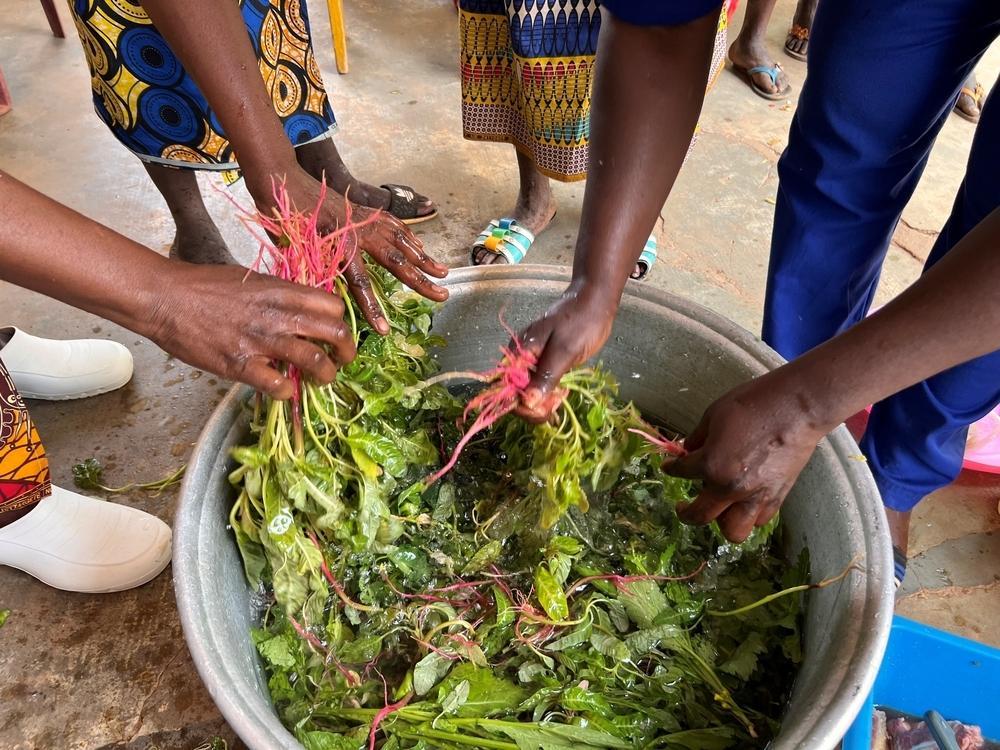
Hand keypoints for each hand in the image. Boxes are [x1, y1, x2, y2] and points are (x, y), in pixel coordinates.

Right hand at [145, 263, 355, 398]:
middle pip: (335, 333)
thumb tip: (300, 309)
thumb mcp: (252, 280)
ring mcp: (261, 341)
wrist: (166, 298)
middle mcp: (278, 315)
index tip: (336, 332)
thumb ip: (279, 295)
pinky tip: (284, 390)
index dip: (340, 321)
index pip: (333, 305)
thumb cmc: (205, 286)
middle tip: (343, 361)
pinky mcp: (240, 365)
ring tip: (322, 380)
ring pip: (316, 361)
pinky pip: (278, 385)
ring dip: (326, 375)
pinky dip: (288, 392)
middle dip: (347, 351)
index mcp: (282, 292)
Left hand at [249, 166, 448, 333]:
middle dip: (421, 282)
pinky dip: (410, 237)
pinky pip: (394, 224)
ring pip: (402, 241)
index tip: (385, 330)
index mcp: (339, 247)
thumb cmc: (282, 216)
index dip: (373, 309)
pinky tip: (419, 246)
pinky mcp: (364, 210)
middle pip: (397, 262)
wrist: (283, 179)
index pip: (361, 285)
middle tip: (442, 296)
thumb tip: (322, 300)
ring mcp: (365, 219)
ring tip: (443, 272)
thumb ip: (312, 274)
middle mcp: (359, 233)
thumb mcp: (291, 251)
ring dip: (424, 258)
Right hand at [514, 284, 619, 421]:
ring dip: (543, 400)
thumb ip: (545, 375)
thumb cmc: (581, 321)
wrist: (595, 301)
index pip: (508, 388)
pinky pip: (540, 383)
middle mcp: (520, 357)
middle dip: (535, 404)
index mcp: (519, 352)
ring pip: (529, 390)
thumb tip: (528, 402)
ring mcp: (532, 360)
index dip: (523, 404)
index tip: (545, 409)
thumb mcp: (565, 350)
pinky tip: (561, 392)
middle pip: (517, 392)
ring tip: (562, 394)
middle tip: (558, 401)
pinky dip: (549, 392)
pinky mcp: (544, 362)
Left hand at [663, 374, 829, 541]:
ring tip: (718, 508)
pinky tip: (744, 500)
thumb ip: (698, 438)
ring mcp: (756, 497)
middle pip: (700, 516)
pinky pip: (758, 519)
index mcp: (711, 465)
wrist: (797, 407)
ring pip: (733, 531)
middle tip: (682, 507)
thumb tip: (690, 451)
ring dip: (721, 521)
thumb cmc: (754, 404)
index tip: (670, 466)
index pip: (682, 473)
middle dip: (686, 513)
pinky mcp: (778, 497)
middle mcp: (731, 488)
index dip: (672, 468)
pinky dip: (748, 514)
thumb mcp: (714, 415)